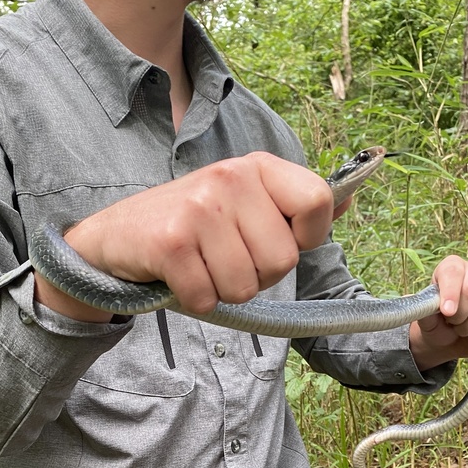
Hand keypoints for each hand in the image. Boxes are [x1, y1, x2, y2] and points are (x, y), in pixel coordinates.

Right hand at [34, 152, 333, 321]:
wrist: (113, 237)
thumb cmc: (189, 227)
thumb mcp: (244, 204)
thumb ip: (295, 206)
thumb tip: (353, 197)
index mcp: (257, 167)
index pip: (318, 203)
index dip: (305, 238)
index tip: (273, 240)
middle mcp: (231, 178)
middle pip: (282, 260)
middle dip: (256, 276)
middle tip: (222, 258)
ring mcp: (200, 207)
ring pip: (246, 286)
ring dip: (222, 291)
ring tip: (199, 267)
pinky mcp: (171, 242)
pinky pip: (209, 297)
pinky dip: (194, 300)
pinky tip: (178, 278)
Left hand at [408, 256, 467, 371]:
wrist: (451, 338)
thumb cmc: (437, 323)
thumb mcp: (425, 318)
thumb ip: (426, 310)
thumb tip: (442, 307)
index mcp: (453, 266)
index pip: (453, 272)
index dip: (450, 294)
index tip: (447, 312)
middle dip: (459, 315)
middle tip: (452, 322)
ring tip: (462, 327)